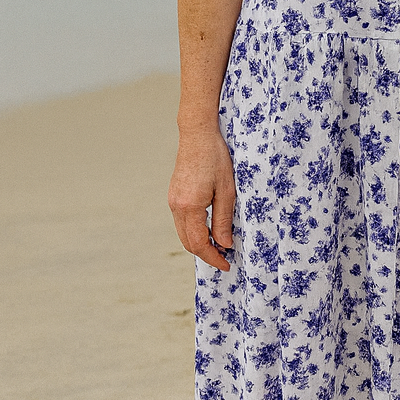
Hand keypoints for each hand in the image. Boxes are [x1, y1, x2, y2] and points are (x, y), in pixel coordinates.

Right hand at [168, 125, 236, 272]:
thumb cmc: (215, 158)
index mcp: (190, 207)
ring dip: (200, 243)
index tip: (226, 264)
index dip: (213, 258)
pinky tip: (209, 229)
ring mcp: (173, 201)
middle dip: (206, 254)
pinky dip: (194, 231)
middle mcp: (176, 206)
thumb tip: (224, 244)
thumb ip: (223, 220)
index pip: (199, 243)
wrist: (197, 135)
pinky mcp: (174, 195)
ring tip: (220, 245)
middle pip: (188, 242)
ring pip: (184, 233)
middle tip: (225, 258)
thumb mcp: (227, 190)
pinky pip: (182, 222)